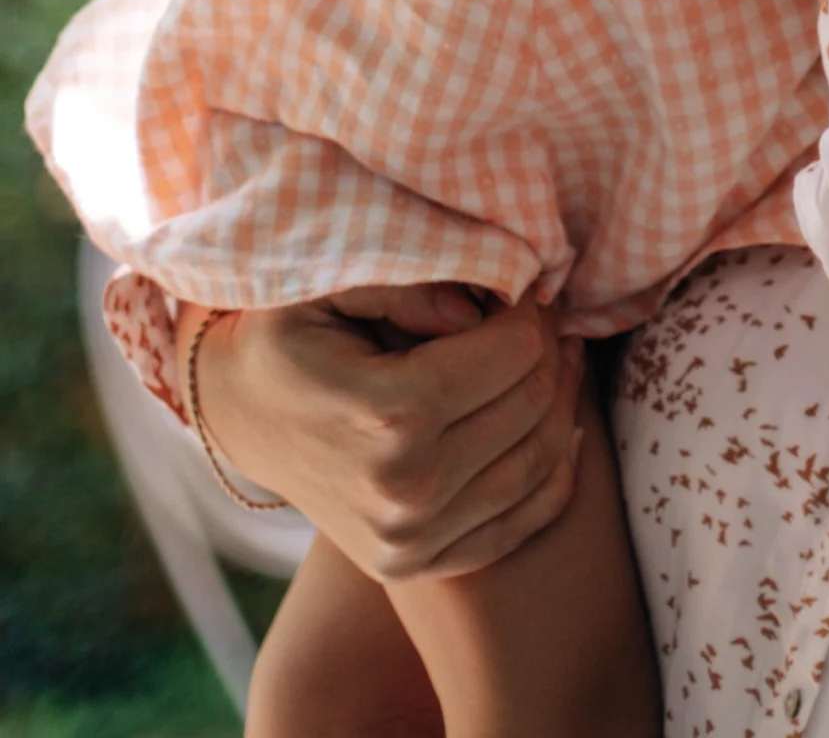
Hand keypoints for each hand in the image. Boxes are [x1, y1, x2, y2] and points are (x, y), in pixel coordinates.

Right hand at [183, 288, 585, 582]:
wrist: (243, 417)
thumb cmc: (289, 337)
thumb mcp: (331, 285)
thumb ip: (414, 283)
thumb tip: (485, 309)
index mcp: (387, 416)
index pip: (515, 353)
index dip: (530, 313)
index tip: (522, 290)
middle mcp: (404, 491)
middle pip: (533, 403)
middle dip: (550, 348)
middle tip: (541, 317)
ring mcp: (410, 540)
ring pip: (540, 460)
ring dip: (563, 400)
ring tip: (556, 355)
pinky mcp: (416, 566)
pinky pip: (522, 523)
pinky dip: (556, 472)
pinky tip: (561, 425)